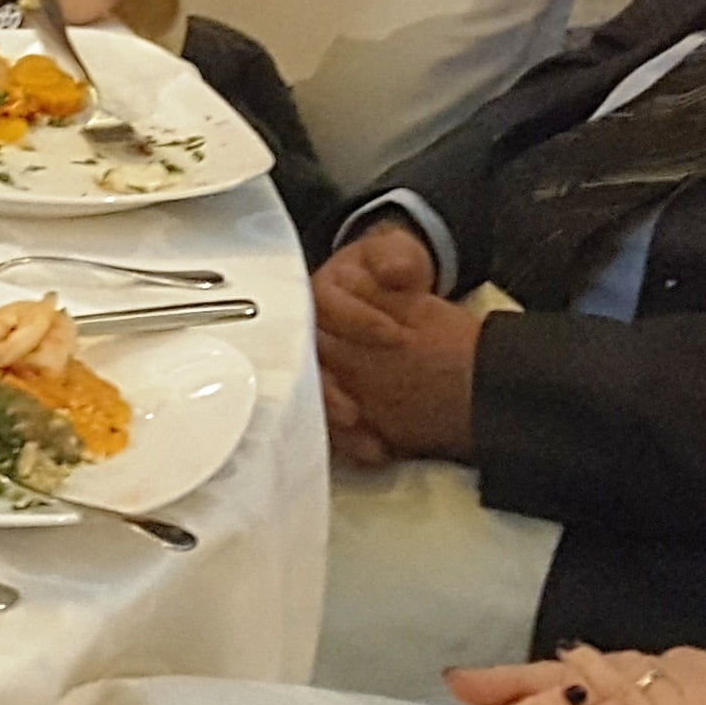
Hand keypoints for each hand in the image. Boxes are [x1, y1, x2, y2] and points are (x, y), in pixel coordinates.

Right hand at [311, 227, 481, 464]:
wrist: (399, 295)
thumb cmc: (392, 272)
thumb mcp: (397, 253)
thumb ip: (395, 256)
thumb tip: (396, 272)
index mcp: (319, 295)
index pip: (324, 307)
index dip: (358, 321)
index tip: (393, 334)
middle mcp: (309, 333)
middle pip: (306, 364)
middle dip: (329, 390)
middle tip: (356, 411)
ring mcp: (317, 367)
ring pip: (311, 398)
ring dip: (333, 421)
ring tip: (363, 434)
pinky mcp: (332, 394)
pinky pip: (328, 421)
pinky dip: (347, 439)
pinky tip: (372, 451)